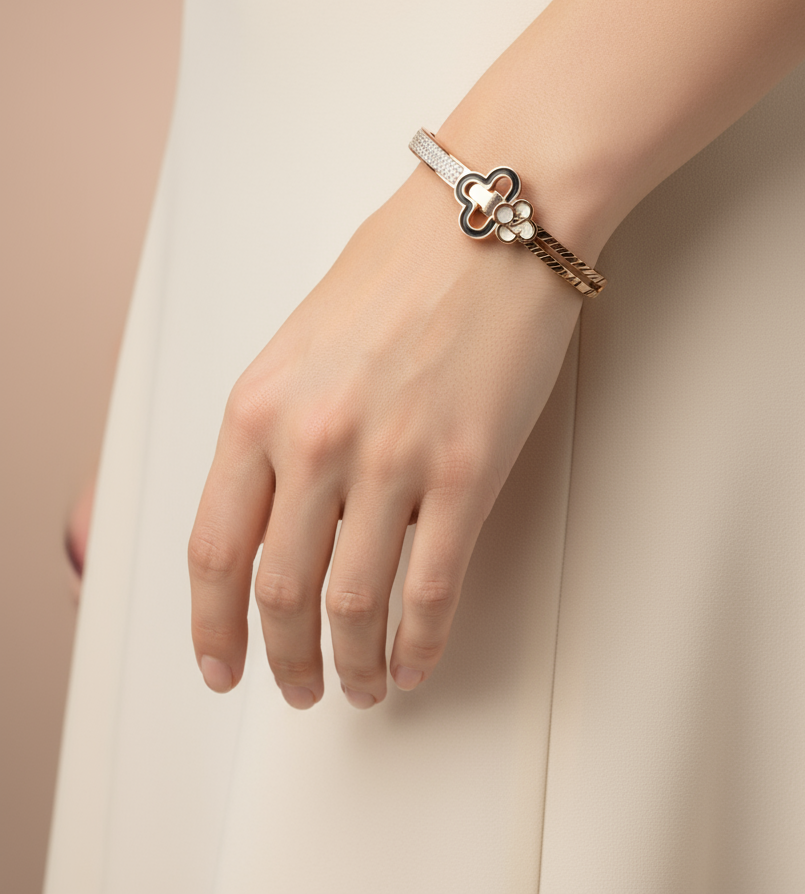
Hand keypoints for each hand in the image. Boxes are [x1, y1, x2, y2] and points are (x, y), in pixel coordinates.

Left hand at [188, 161, 583, 708]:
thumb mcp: (302, 339)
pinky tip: (416, 659)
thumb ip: (278, 425)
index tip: (219, 661)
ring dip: (352, 666)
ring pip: (351, 608)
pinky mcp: (468, 470)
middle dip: (281, 661)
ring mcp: (392, 459)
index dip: (212, 624)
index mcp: (260, 405)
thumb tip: (274, 508)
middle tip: (294, 687)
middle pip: (278, 594)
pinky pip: (431, 588)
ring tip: (360, 686)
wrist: (495, 215)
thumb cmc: (407, 260)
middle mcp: (315, 440)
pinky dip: (420, 643)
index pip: (212, 548)